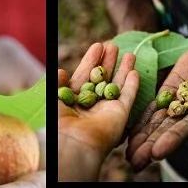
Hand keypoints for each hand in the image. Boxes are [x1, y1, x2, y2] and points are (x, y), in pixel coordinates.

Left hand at [58, 45, 141, 181]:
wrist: (73, 143)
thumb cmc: (58, 123)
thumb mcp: (52, 99)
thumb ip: (57, 84)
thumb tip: (61, 72)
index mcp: (73, 103)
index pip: (84, 77)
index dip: (90, 62)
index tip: (97, 45)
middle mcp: (91, 107)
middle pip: (102, 79)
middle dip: (108, 62)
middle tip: (112, 44)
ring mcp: (106, 111)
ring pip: (117, 85)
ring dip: (122, 69)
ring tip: (128, 52)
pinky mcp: (120, 115)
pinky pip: (128, 97)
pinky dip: (132, 85)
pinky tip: (135, 71)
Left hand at [125, 40, 187, 170]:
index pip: (186, 128)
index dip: (171, 140)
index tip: (157, 153)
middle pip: (166, 131)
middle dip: (150, 147)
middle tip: (135, 162)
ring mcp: (175, 105)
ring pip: (155, 124)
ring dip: (141, 139)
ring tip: (127, 156)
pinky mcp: (166, 94)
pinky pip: (151, 109)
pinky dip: (140, 121)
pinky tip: (128, 134)